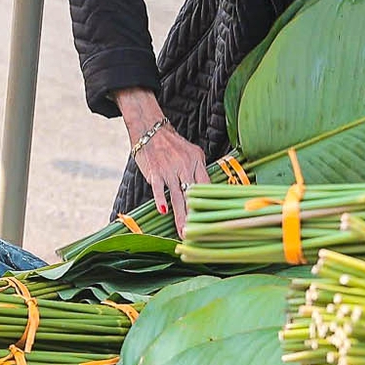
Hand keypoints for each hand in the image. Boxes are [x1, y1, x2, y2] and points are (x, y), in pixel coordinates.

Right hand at [115, 89, 206, 235]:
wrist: (151, 130)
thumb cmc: (173, 145)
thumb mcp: (193, 153)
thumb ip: (200, 171)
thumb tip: (208, 192)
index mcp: (197, 163)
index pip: (207, 187)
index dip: (210, 205)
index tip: (213, 222)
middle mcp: (185, 167)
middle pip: (193, 196)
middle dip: (195, 217)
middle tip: (198, 234)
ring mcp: (169, 170)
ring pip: (177, 196)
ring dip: (180, 215)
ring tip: (182, 231)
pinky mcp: (155, 171)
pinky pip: (158, 187)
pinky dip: (160, 198)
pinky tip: (163, 211)